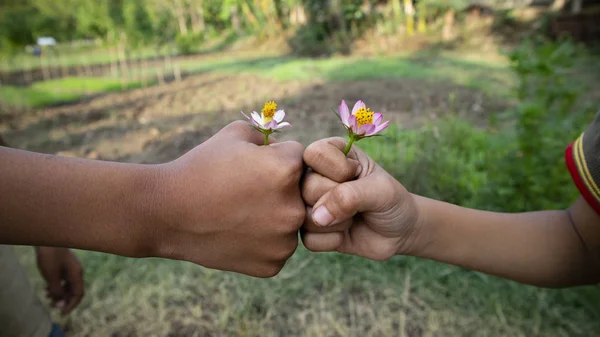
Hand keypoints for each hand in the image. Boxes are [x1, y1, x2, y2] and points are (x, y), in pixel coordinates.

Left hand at [35, 247, 83, 314]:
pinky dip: (58, 285)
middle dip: (64, 300)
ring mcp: (71, 267)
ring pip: (68, 285)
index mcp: (76, 274)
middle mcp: (77, 271)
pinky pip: (65, 279)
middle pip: (74, 290)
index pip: (78, 294)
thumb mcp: (51, 276)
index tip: (62, 312)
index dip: (71, 305)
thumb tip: (60, 302)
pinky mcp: (65, 264)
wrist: (47, 238)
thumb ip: (56, 290)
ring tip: (47, 296)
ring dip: (59, 293)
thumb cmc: (50, 256)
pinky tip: (47, 287)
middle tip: (52, 306)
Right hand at [153, 121, 304, 277]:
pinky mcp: (273, 265)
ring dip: (274, 216)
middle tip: (246, 191)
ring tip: (240, 212)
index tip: (249, 166)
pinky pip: (278, 247)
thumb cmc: (201, 167)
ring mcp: (284, 242)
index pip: (299, 157)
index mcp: (288, 170)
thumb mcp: (236, 134)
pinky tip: (237, 232)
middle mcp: (294, 209)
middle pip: (301, 192)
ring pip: (291, 221)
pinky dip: (263, 241)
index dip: (274, 157)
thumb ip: (271, 136)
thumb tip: (288, 148)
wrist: (166, 212)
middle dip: (280, 188)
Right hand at [301, 137, 421, 259]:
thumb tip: (317, 217)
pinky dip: (332, 241)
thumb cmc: (391, 202)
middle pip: (306, 187)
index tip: (358, 175)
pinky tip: (344, 235)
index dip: (338, 170)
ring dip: (336, 224)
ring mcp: (309, 204)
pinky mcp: (310, 231)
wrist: (400, 233)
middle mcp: (314, 176)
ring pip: (303, 215)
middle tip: (357, 202)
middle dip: (338, 201)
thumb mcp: (380, 191)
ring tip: (352, 218)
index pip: (315, 154)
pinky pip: (308, 240)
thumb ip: (349, 196)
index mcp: (330, 153)